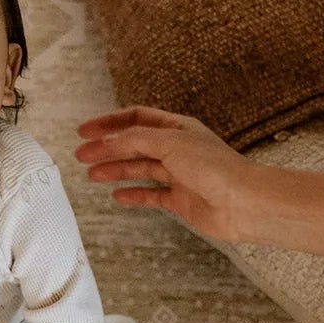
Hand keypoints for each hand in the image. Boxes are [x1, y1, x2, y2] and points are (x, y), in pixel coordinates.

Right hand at [75, 107, 256, 242]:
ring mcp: (179, 176)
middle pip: (134, 145)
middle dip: (107, 149)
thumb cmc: (214, 168)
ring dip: (115, 170)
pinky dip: (134, 194)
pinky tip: (116, 196)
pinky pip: (152, 195)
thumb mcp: (170, 143)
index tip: (85, 130)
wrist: (243, 204)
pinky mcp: (181, 201)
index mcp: (177, 128)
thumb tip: (108, 141)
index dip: (110, 122)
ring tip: (91, 176)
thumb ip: (136, 140)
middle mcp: (178, 149)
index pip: (136, 118)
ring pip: (140, 169)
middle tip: (80, 156)